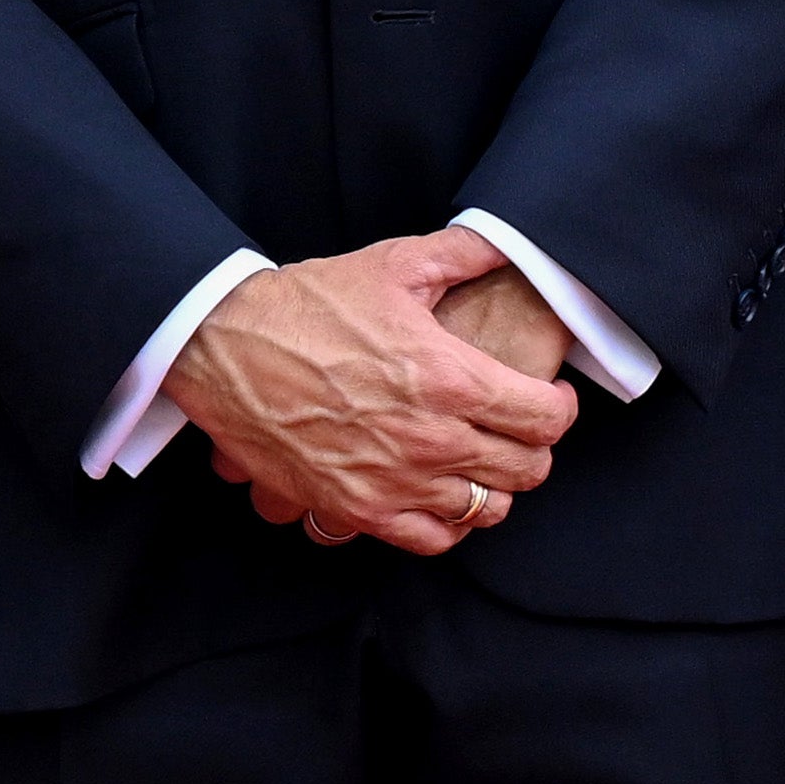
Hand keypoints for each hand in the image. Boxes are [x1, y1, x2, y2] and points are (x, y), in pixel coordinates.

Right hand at [170, 231, 576, 556]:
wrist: (224, 346)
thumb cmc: (306, 304)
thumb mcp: (391, 264)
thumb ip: (462, 255)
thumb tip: (509, 244)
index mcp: (449, 377)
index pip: (546, 419)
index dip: (560, 407)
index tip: (551, 396)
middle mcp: (431, 438)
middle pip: (527, 469)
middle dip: (535, 447)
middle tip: (519, 427)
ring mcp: (395, 481)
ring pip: (487, 509)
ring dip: (495, 484)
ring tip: (482, 460)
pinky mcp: (357, 509)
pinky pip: (433, 539)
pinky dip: (449, 523)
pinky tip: (442, 495)